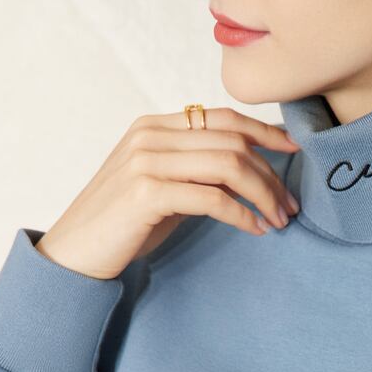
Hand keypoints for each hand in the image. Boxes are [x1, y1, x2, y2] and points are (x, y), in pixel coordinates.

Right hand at [34, 107, 300, 279]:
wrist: (75, 254)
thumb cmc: (124, 224)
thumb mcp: (163, 184)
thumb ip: (196, 167)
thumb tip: (252, 168)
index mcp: (155, 126)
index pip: (224, 117)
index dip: (266, 130)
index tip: (296, 149)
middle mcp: (150, 135)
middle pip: (233, 142)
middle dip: (271, 174)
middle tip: (290, 205)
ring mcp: (146, 161)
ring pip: (229, 165)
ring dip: (263, 194)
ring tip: (279, 220)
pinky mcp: (146, 192)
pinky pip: (212, 197)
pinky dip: (241, 214)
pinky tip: (255, 229)